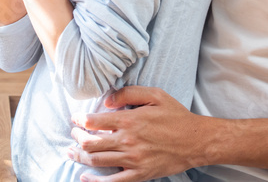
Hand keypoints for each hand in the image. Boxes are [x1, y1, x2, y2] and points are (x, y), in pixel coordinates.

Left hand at [68, 87, 206, 181]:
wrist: (196, 141)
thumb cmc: (176, 116)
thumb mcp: (155, 95)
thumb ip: (129, 93)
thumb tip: (107, 101)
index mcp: (129, 120)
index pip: (94, 121)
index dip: (80, 120)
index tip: (76, 119)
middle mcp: (128, 141)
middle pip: (90, 143)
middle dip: (77, 138)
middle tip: (73, 134)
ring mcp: (133, 159)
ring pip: (97, 161)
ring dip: (80, 157)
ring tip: (72, 152)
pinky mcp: (140, 174)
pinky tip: (85, 177)